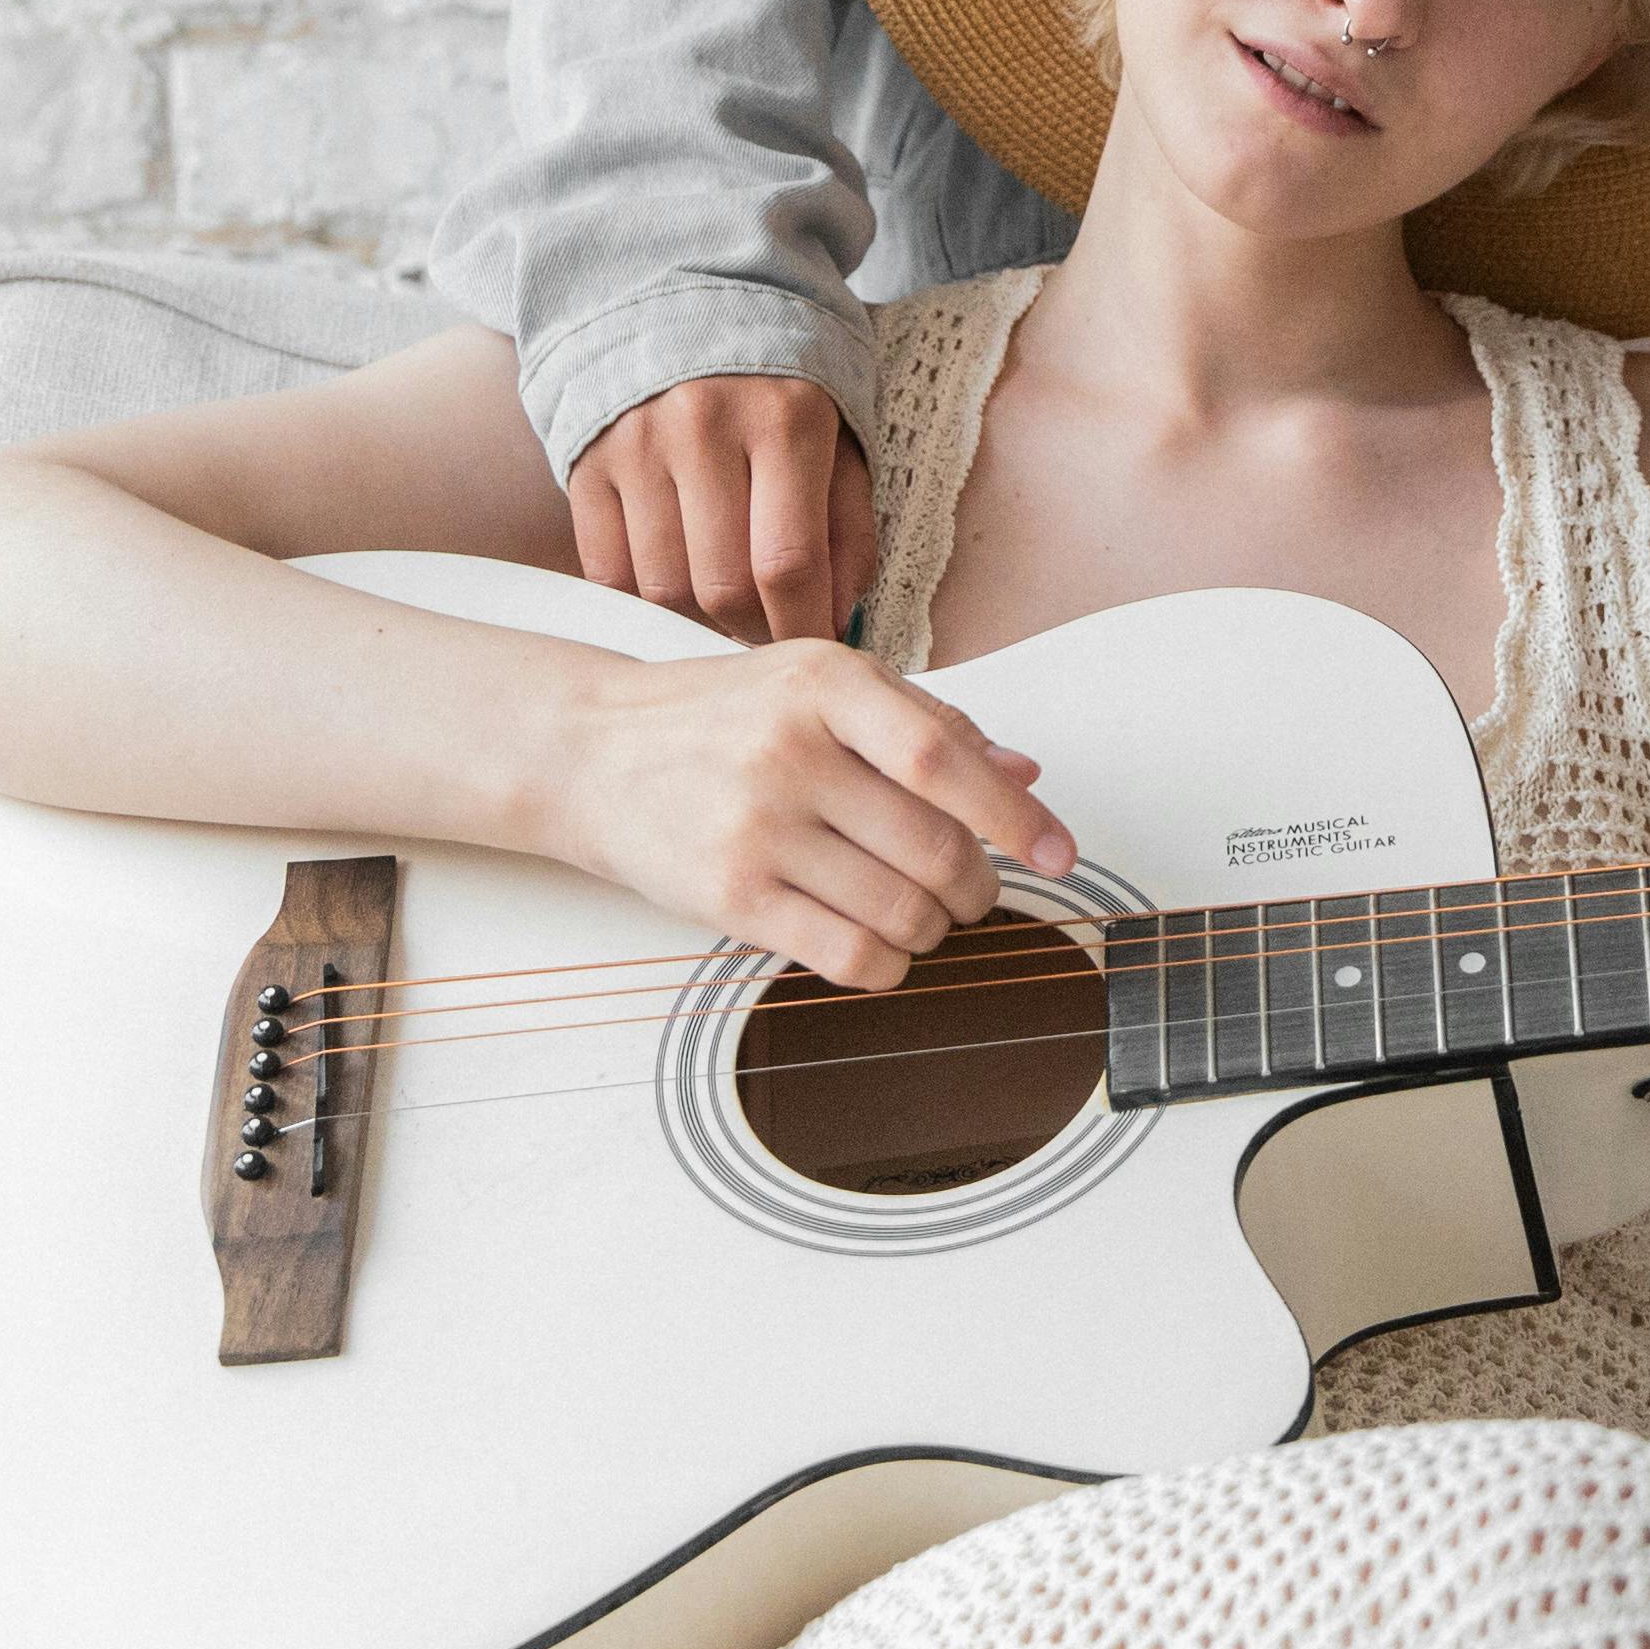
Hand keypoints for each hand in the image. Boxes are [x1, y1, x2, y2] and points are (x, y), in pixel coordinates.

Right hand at [547, 641, 1072, 996]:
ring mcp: (756, 825)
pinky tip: (879, 947)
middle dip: (977, 887)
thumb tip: (1022, 775)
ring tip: (917, 913)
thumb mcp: (818, 685)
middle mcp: (791, 749)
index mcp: (827, 683)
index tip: (1059, 854)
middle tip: (971, 891)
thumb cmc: (719, 717)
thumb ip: (925, 723)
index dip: (1015, 818)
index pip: (946, 759)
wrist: (591, 751)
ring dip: (932, 929)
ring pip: (901, 910)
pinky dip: (887, 965)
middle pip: (935, 848)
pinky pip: (847, 954)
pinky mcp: (729, 894)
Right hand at [570, 372, 877, 642]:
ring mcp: (636, 443)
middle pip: (722, 586)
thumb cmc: (781, 381)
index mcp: (785, 417)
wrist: (685, 294)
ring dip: (701, 623)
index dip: (804, 628)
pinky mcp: (587, 460)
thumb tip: (834, 622)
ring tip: (727, 614)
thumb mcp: (840, 435)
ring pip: (663, 587)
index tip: (814, 650)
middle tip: (771, 635)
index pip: (789, 562)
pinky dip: (644, 601)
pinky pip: (609, 570)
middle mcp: (703, 426)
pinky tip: (676, 592)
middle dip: (755, 633)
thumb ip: (847, 529)